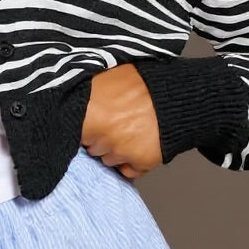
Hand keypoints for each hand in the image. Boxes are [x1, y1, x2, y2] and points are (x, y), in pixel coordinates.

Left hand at [80, 63, 162, 180]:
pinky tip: (139, 146)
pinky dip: (131, 163)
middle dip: (98, 138)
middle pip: (90, 147)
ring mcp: (120, 151)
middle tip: (113, 123)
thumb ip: (87, 92)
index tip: (89, 123)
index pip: (70, 132)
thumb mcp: (108, 77)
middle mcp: (101, 136)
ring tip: (129, 132)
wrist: (177, 95)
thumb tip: (71, 97)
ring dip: (115, 150)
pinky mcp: (139, 162)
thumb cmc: (142, 83)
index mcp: (88, 114)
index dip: (82, 127)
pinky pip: (128, 171)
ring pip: (107, 160)